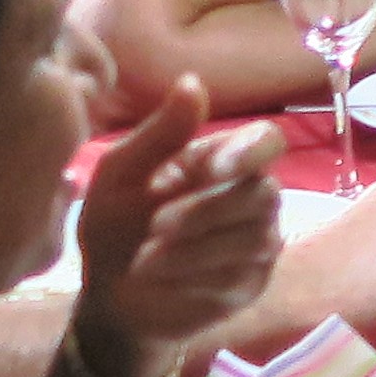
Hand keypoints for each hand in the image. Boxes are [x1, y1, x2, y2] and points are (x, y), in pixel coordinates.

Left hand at [65, 76, 284, 376]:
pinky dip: (195, 275)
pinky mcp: (250, 285)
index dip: (247, 154)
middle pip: (262, 193)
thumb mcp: (122, 175)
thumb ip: (160, 134)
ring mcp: (257, 243)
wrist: (108, 295)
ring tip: (146, 259)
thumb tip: (193, 80)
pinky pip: (241, 275)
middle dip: (205, 211)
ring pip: (254, 237)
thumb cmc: (115, 226)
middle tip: (154, 227)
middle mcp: (252, 198)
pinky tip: (162, 278)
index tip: (209, 170)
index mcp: (224, 162)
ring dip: (195, 247)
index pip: (268, 141)